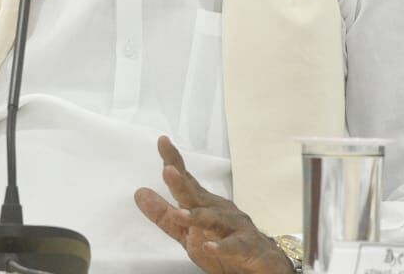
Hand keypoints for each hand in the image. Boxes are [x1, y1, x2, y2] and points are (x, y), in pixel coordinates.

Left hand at [134, 136, 293, 273]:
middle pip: (197, 195)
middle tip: (168, 170)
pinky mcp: (247, 245)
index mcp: (204, 204)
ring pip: (214, 219)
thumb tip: (140, 194)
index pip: (186, 179)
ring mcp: (234, 226)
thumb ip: (164, 214)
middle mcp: (219, 210)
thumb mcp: (187, 232)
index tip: (162, 142)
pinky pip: (234, 245)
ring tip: (180, 214)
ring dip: (197, 216)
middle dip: (182, 183)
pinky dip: (221, 246)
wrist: (263, 265)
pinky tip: (209, 245)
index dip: (173, 161)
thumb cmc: (224, 243)